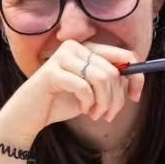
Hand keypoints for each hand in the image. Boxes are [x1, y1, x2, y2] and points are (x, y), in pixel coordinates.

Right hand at [0, 40, 144, 145]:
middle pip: (113, 71)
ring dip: (104, 103)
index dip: (136, 77)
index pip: (124, 55)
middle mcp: (74, 47)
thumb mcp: (91, 92)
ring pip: (101, 78)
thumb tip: (134, 80)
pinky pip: (84, 87)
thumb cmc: (61, 102)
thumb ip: (108, 82)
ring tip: (96, 114)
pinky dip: (88, 103)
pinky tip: (84, 110)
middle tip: (108, 115)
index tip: (135, 97)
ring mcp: (61, 57)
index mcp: (87, 48)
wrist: (29, 116)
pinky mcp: (51, 72)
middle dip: (116, 98)